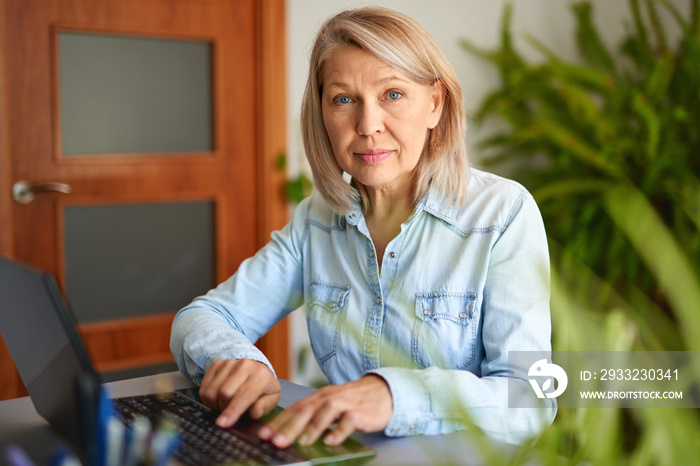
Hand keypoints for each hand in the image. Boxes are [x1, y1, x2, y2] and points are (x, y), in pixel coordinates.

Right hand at [199, 358, 280, 427]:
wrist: (255, 367)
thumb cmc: (263, 387)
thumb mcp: (271, 397)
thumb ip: (265, 407)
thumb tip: (254, 413)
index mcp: (261, 375)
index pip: (244, 394)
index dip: (232, 410)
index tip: (223, 423)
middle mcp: (245, 365)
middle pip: (224, 393)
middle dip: (224, 408)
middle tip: (231, 410)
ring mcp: (229, 363)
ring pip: (212, 391)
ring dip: (215, 404)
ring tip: (225, 403)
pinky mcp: (217, 364)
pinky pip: (204, 387)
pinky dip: (208, 398)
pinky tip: (218, 397)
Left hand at [258, 375, 391, 447]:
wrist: (384, 391)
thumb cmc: (353, 401)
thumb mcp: (330, 404)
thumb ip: (312, 415)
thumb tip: (288, 433)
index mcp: (318, 397)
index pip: (294, 409)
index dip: (278, 422)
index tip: (264, 435)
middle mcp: (329, 397)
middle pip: (306, 410)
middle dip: (289, 427)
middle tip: (276, 441)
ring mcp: (345, 403)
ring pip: (325, 412)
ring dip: (312, 428)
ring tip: (301, 442)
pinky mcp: (360, 412)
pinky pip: (349, 421)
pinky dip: (339, 430)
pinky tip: (331, 440)